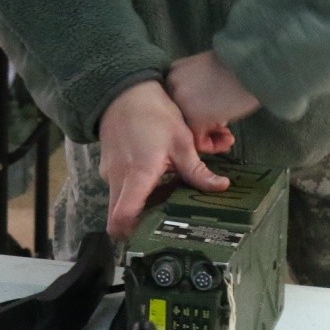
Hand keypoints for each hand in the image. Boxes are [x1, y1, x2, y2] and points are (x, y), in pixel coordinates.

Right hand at [99, 81, 229, 238]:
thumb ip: (197, 171)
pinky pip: (118, 188)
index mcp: (137, 176)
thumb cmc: (154, 113)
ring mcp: (109, 172)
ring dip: (137, 205)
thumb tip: (221, 187)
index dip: (130, 234)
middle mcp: (118, 179)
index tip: (146, 239)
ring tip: (163, 197)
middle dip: (136, 224)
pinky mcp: (108, 165)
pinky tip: (154, 179)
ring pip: (119, 202)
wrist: (125, 90)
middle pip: (118, 216)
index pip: (122, 217)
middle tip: (160, 223)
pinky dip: (133, 190)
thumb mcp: (181, 142)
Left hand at [166, 52, 259, 154]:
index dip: (200, 112)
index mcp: (175, 72)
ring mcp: (180, 102)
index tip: (219, 117)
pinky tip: (229, 139)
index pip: (181, 101)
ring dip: (211, 137)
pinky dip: (213, 145)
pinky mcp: (192, 118)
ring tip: (229, 137)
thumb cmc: (240, 68)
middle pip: (183, 116)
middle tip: (226, 131)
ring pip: (189, 129)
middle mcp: (172, 87)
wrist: (253, 66)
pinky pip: (198, 140)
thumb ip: (200, 92)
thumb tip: (205, 118)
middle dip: (206, 127)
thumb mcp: (212, 74)